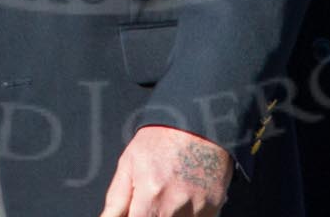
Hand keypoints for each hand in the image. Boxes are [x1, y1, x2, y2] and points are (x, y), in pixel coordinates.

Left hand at [97, 125, 231, 216]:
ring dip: (170, 214)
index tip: (137, 209)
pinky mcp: (213, 208)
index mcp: (150, 197)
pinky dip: (188, 213)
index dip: (136, 216)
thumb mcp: (129, 162)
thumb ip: (116, 199)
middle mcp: (175, 208)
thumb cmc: (161, 139)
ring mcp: (198, 210)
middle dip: (152, 213)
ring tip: (169, 192)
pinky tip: (184, 195)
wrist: (200, 122)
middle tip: (152, 197)